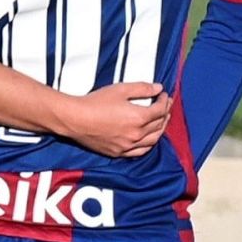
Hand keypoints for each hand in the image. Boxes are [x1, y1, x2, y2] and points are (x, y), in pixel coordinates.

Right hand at [57, 82, 171, 157]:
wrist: (75, 119)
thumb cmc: (95, 102)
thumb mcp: (120, 89)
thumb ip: (142, 88)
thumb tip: (158, 89)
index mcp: (139, 117)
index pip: (160, 110)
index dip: (164, 101)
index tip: (163, 94)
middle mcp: (136, 134)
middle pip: (159, 125)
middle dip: (165, 113)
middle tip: (165, 105)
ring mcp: (128, 146)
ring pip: (153, 140)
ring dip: (160, 129)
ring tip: (161, 121)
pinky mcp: (119, 152)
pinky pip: (140, 151)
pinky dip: (149, 144)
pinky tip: (149, 139)